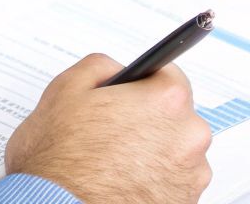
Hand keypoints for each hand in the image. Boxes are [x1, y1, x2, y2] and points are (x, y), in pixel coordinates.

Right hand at [5, 53, 213, 203]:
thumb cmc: (59, 160)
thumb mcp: (65, 89)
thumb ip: (101, 66)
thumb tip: (117, 70)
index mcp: (166, 100)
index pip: (168, 74)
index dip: (142, 84)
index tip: (130, 95)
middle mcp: (189, 137)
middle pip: (174, 115)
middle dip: (147, 120)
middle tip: (111, 131)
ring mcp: (190, 176)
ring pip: (175, 151)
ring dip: (152, 152)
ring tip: (114, 163)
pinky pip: (173, 183)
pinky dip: (153, 181)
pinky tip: (122, 183)